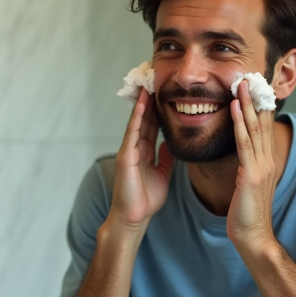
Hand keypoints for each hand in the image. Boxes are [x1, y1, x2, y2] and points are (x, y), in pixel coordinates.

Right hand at [108, 87, 174, 232]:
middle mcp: (135, 147)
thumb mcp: (162, 173)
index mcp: (144, 151)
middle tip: (156, 79)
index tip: (165, 92)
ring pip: (138, 121)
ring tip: (148, 83)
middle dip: (150, 100)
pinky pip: (133, 133)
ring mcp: (129, 150)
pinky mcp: (125, 156)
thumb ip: (164, 158)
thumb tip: (170, 145)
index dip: (158, 109)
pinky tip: (143, 104)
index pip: (152, 125)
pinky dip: (138, 117)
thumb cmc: (145, 199)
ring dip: (143, 102)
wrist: (134, 217)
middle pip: (145, 119)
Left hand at [226, 80, 277, 256]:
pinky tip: (236, 108)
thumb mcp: (248, 185)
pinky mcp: (252, 174)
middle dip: (256, 98)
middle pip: (263, 122)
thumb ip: (246, 168)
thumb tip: (241, 157)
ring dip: (248, 104)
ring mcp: (261, 166)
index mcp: (265, 161)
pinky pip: (244, 144)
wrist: (253, 236)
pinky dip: (240, 124)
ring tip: (242, 83)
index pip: (264, 127)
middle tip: (251, 74)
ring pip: (255, 128)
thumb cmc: (246, 215)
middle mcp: (267, 160)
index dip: (260, 105)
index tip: (255, 85)